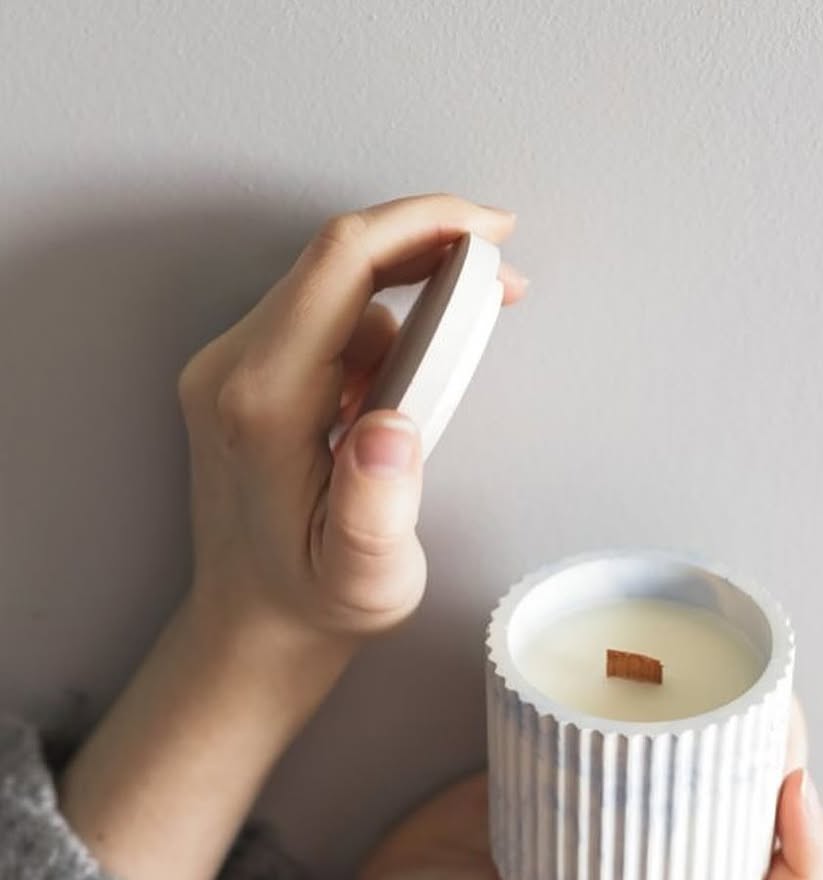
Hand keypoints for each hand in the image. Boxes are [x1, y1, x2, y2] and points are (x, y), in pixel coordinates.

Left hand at [60, 195, 525, 879]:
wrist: (256, 621)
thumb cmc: (318, 603)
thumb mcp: (365, 577)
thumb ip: (375, 507)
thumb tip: (390, 425)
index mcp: (263, 401)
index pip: (342, 262)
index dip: (424, 225)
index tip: (491, 231)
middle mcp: (232, 368)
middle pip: (338, 259)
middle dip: (430, 256)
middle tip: (499, 287)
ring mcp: (232, 368)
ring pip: (337, 288)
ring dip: (410, 305)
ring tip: (449, 372)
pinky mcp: (246, 376)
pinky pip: (324, 317)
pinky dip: (381, 330)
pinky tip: (402, 387)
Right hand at [325, 701, 822, 879]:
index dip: (805, 856)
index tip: (796, 786)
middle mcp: (649, 874)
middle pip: (747, 824)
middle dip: (777, 762)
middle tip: (772, 698)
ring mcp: (613, 826)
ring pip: (697, 778)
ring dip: (728, 730)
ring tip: (732, 674)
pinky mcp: (570, 784)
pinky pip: (626, 744)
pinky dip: (646, 709)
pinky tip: (643, 667)